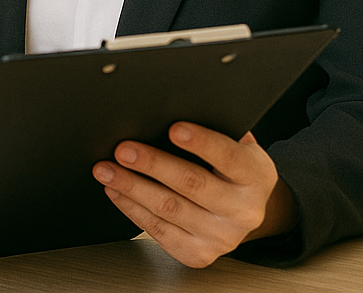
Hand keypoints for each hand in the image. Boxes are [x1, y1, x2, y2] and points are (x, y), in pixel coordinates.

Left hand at [93, 123, 294, 267]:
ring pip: (169, 209)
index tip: (174, 129)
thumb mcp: (236, 145)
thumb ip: (213, 129)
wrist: (245, 212)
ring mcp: (222, 236)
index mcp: (256, 176)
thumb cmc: (232, 169)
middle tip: (123, 150)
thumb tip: (169, 109)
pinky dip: (132, 208)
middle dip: (153, 164)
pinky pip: (159, 230)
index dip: (201, 142)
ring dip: (132, 187)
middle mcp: (244, 210)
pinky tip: (116, 191)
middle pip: (192, 184)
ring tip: (106, 169)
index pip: (229, 156)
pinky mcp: (199, 253)